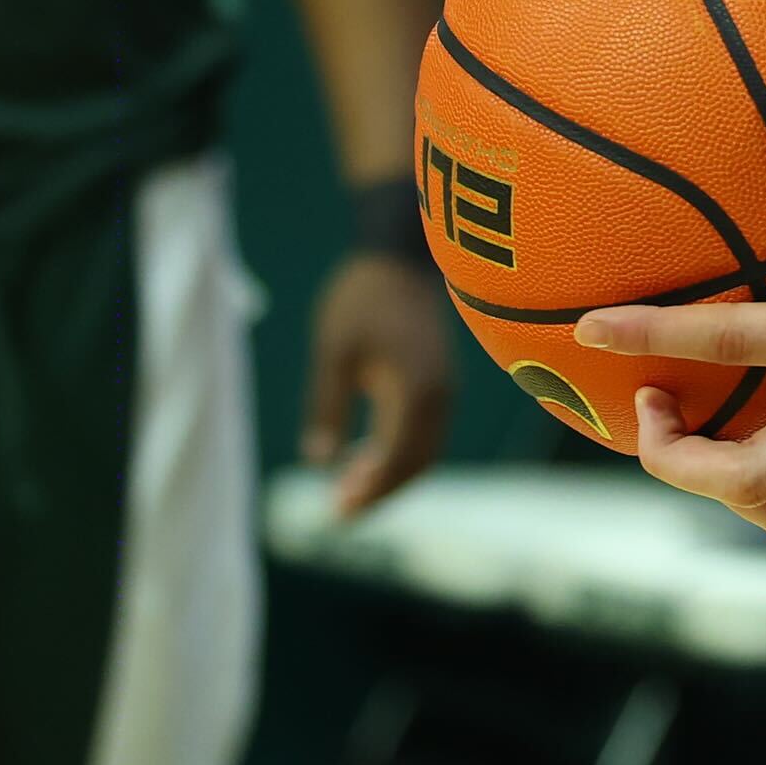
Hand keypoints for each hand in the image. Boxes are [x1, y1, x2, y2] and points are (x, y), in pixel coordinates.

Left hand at [302, 252, 459, 516]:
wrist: (401, 252)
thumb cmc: (363, 297)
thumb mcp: (334, 351)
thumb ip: (327, 406)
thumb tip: (319, 460)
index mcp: (416, 390)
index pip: (396, 459)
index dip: (368, 490)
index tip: (337, 510)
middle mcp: (440, 396)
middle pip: (416, 463)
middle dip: (380, 492)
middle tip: (339, 512)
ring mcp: (446, 389)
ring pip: (426, 451)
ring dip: (392, 476)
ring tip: (350, 490)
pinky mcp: (441, 381)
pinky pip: (428, 433)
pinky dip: (402, 454)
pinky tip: (371, 456)